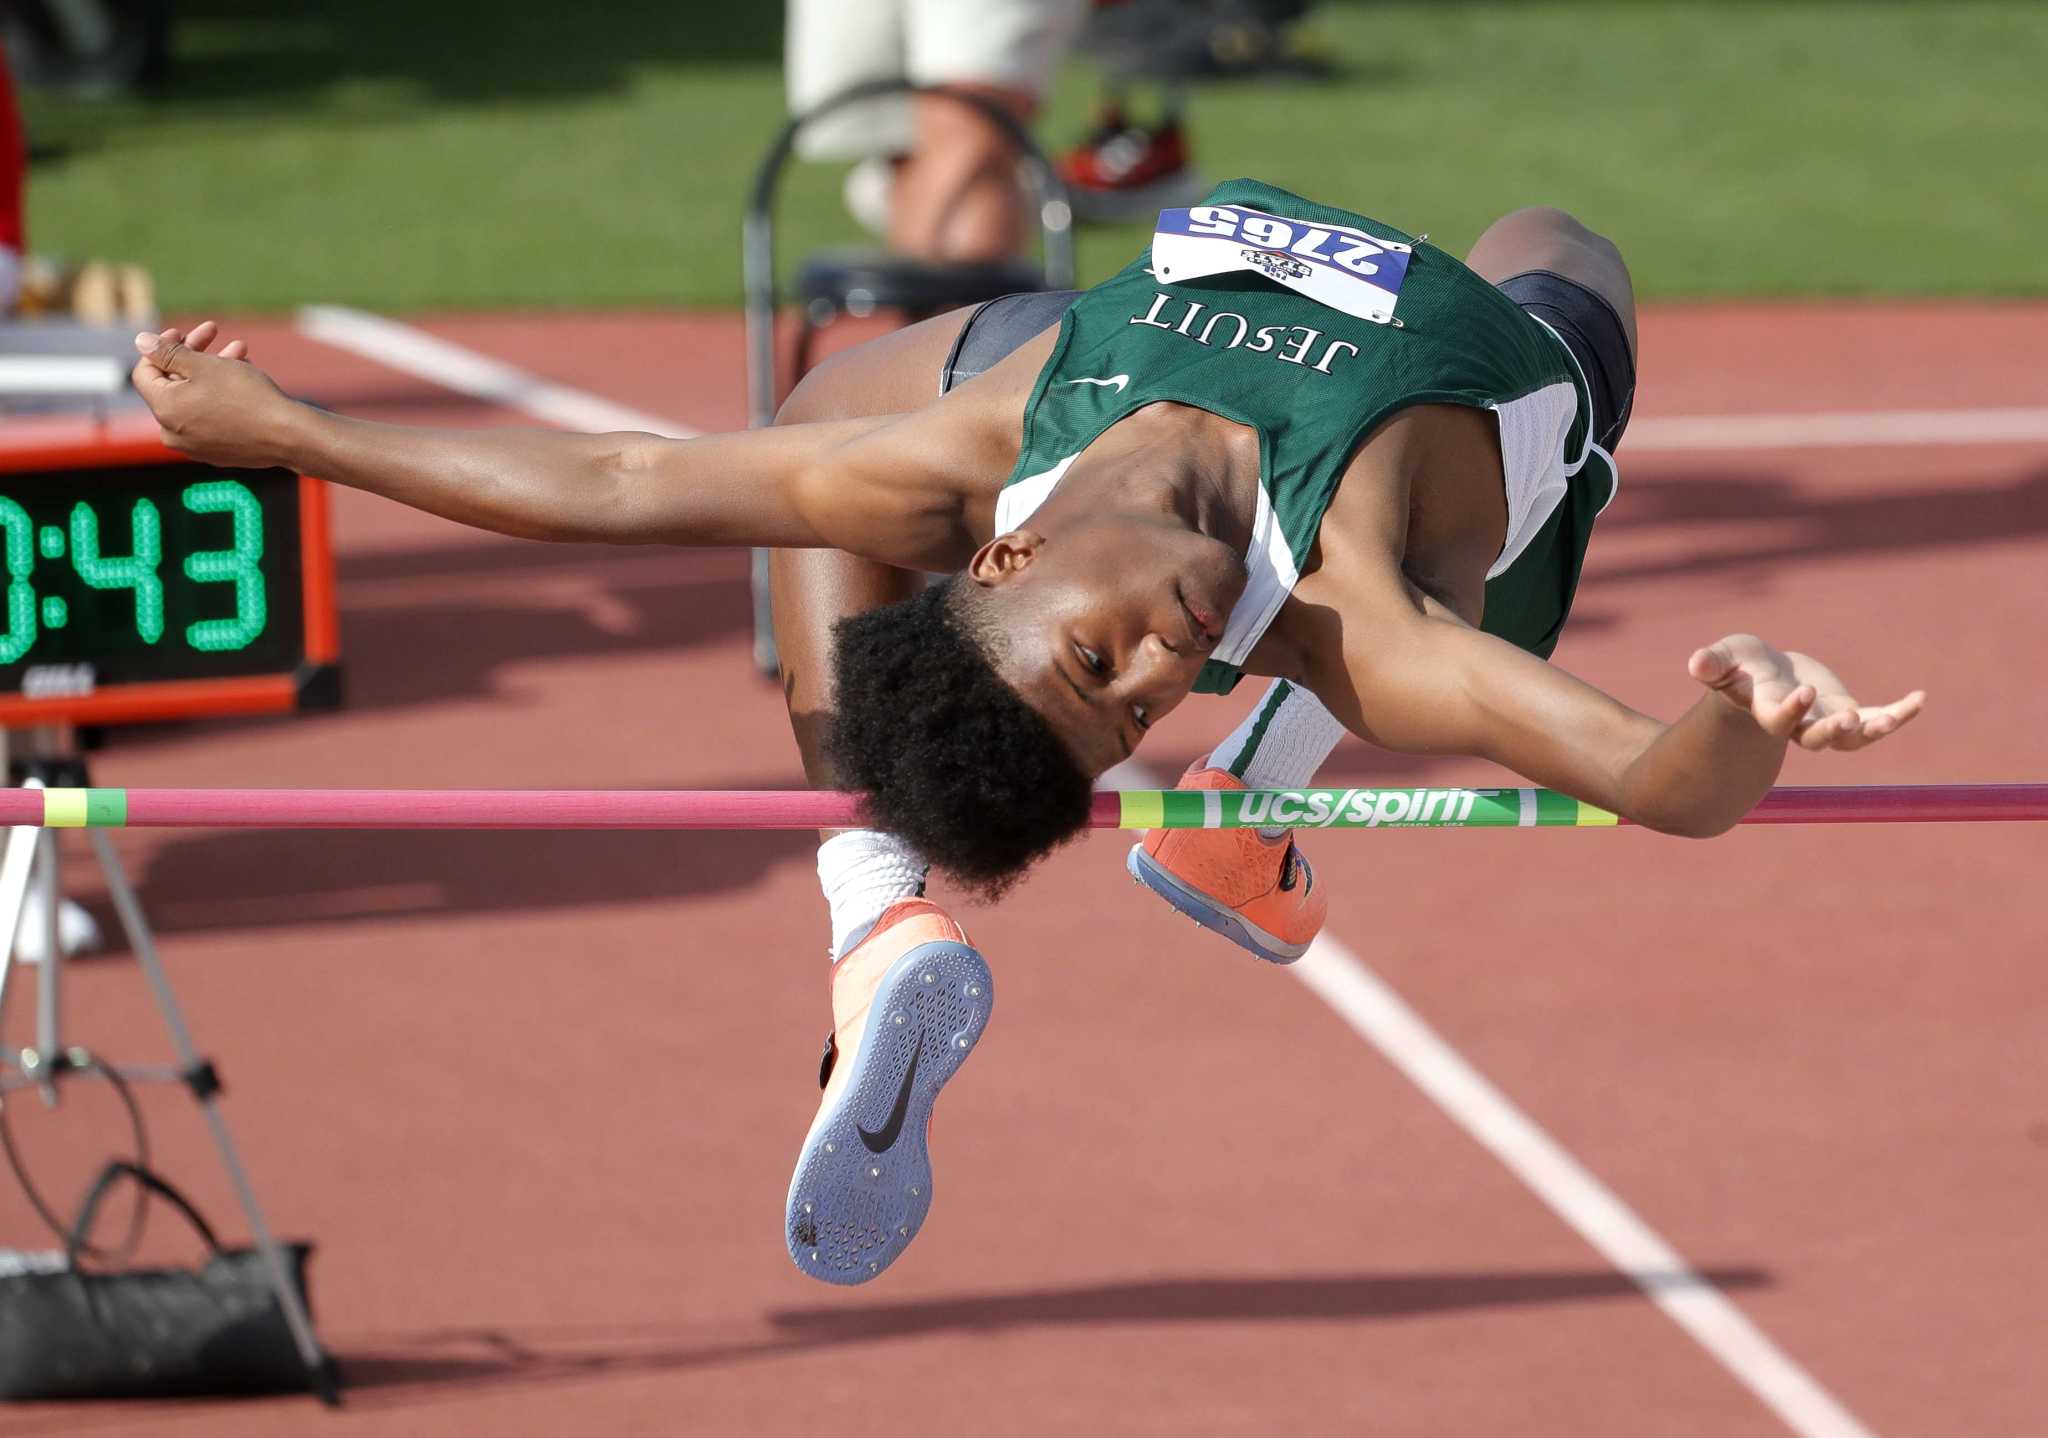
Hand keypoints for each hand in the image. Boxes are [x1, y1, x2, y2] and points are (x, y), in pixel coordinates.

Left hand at [131, 321, 296, 468]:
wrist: (288, 435)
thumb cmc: (246, 397)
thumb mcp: (204, 366)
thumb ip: (168, 353)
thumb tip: (141, 341)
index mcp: (164, 410)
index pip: (144, 373)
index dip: (160, 348)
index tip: (181, 332)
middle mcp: (173, 433)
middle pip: (172, 385)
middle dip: (193, 356)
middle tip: (213, 334)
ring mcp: (196, 447)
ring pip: (195, 400)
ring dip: (212, 373)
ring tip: (239, 352)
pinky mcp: (218, 453)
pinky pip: (210, 419)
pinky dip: (220, 397)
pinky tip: (242, 379)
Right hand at [1689, 634, 1924, 751]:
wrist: (1765, 675)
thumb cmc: (1740, 665)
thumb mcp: (1724, 658)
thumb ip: (1711, 663)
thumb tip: (1695, 663)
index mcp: (1768, 711)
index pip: (1779, 720)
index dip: (1792, 710)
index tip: (1804, 691)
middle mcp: (1798, 725)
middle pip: (1818, 739)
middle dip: (1834, 731)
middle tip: (1850, 719)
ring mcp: (1826, 721)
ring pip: (1852, 740)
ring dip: (1872, 731)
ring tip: (1891, 718)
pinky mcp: (1849, 711)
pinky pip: (1878, 719)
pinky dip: (1900, 712)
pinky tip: (1919, 699)